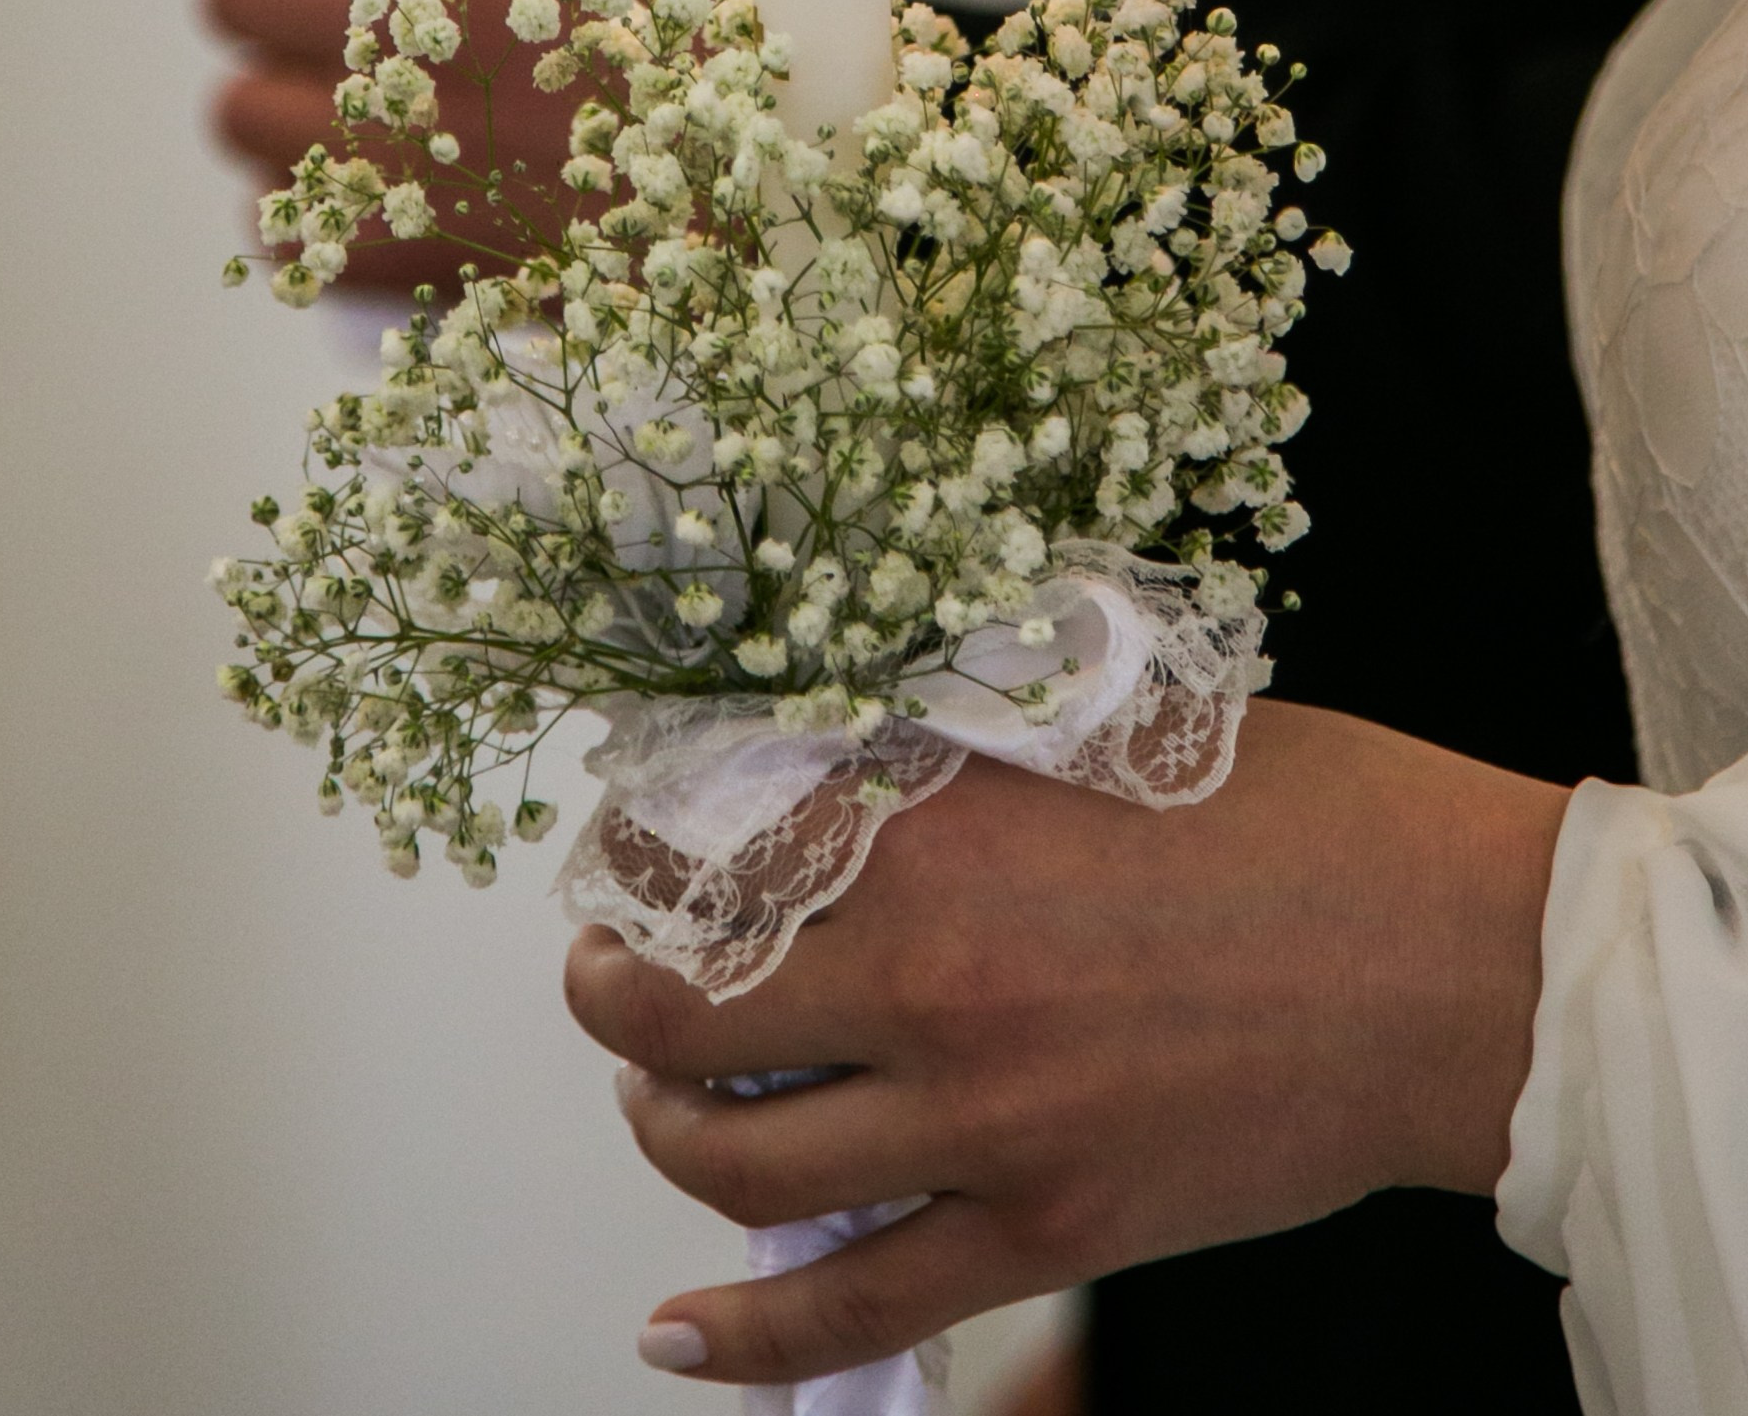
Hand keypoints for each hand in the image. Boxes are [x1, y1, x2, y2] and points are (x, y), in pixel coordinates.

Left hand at [202, 0, 750, 287]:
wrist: (802, 166)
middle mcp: (396, 16)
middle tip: (355, 5)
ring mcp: (388, 143)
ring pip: (236, 110)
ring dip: (289, 100)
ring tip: (364, 103)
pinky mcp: (400, 250)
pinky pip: (278, 220)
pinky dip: (315, 207)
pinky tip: (384, 188)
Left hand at [565, 700, 1569, 1390]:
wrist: (1456, 960)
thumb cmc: (1305, 816)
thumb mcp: (1094, 728)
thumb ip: (951, 763)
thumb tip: (841, 779)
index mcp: (935, 831)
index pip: (706, 850)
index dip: (632, 852)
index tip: (623, 850)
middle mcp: (929, 983)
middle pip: (677, 1014)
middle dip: (613, 994)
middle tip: (608, 975)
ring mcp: (984, 1125)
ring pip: (736, 1160)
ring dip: (662, 1132)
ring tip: (657, 1102)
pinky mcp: (1049, 1231)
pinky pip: (855, 1309)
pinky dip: (748, 1335)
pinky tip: (680, 1335)